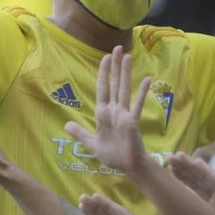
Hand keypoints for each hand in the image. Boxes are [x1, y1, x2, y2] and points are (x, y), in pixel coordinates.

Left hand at [65, 47, 152, 173]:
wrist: (127, 167)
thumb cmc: (113, 155)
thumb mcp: (92, 143)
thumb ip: (80, 133)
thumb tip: (66, 124)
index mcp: (104, 113)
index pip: (103, 88)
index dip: (104, 73)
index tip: (106, 57)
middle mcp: (114, 110)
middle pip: (114, 84)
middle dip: (115, 66)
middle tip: (117, 47)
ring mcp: (124, 114)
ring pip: (124, 89)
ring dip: (125, 73)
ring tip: (128, 56)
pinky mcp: (132, 121)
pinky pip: (137, 104)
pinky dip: (142, 92)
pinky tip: (147, 79)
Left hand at [167, 153, 214, 214]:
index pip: (197, 188)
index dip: (185, 178)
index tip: (171, 169)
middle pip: (199, 180)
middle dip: (185, 169)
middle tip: (170, 157)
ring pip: (206, 177)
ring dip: (192, 167)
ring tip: (178, 156)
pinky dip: (208, 172)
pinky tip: (197, 163)